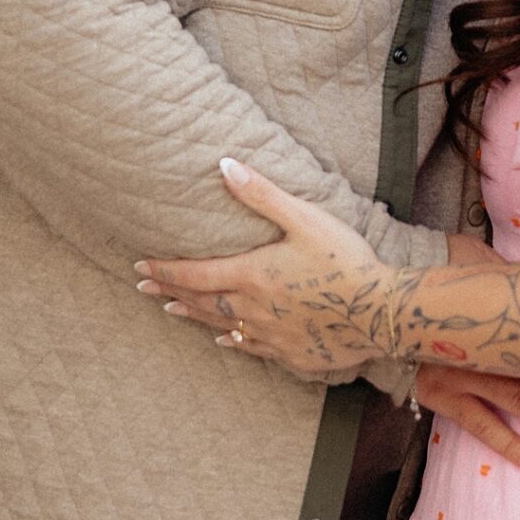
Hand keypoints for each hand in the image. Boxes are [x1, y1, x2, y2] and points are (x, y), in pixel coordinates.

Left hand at [139, 159, 397, 377]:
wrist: (379, 312)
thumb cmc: (344, 260)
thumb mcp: (304, 218)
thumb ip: (262, 194)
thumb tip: (224, 166)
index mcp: (252, 275)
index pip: (195, 274)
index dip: (165, 270)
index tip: (140, 267)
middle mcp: (253, 309)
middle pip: (202, 300)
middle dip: (170, 291)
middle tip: (143, 289)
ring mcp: (271, 335)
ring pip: (222, 325)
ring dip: (194, 316)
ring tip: (172, 311)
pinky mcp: (290, 353)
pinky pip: (250, 348)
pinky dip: (231, 341)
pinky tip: (224, 340)